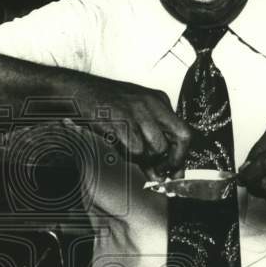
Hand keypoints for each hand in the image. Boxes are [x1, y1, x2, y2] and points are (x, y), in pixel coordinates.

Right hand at [74, 75, 193, 179]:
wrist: (80, 92)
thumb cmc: (106, 108)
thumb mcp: (135, 120)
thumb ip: (150, 145)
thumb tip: (162, 174)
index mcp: (160, 102)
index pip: (185, 133)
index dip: (180, 157)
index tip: (173, 173)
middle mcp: (153, 104)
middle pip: (180, 138)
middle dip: (170, 160)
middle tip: (158, 172)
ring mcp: (138, 111)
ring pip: (158, 147)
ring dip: (145, 159)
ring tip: (129, 152)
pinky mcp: (122, 120)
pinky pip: (136, 148)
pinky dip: (128, 155)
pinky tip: (118, 146)